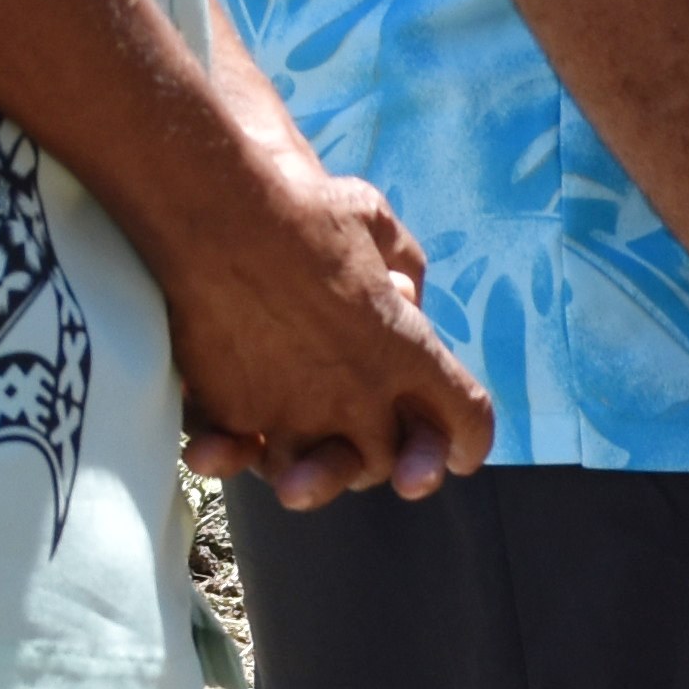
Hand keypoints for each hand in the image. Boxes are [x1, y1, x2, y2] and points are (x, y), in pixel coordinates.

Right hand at [151, 142, 494, 512]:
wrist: (221, 211)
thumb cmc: (307, 211)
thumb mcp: (380, 229)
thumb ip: (402, 270)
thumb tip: (404, 295)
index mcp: (409, 353)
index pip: (465, 420)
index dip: (466, 441)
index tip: (461, 454)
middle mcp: (360, 396)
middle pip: (385, 459)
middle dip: (381, 455)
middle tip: (364, 435)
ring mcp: (294, 411)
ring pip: (315, 477)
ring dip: (310, 471)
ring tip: (299, 453)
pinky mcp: (233, 411)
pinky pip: (242, 458)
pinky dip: (238, 457)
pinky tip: (234, 447)